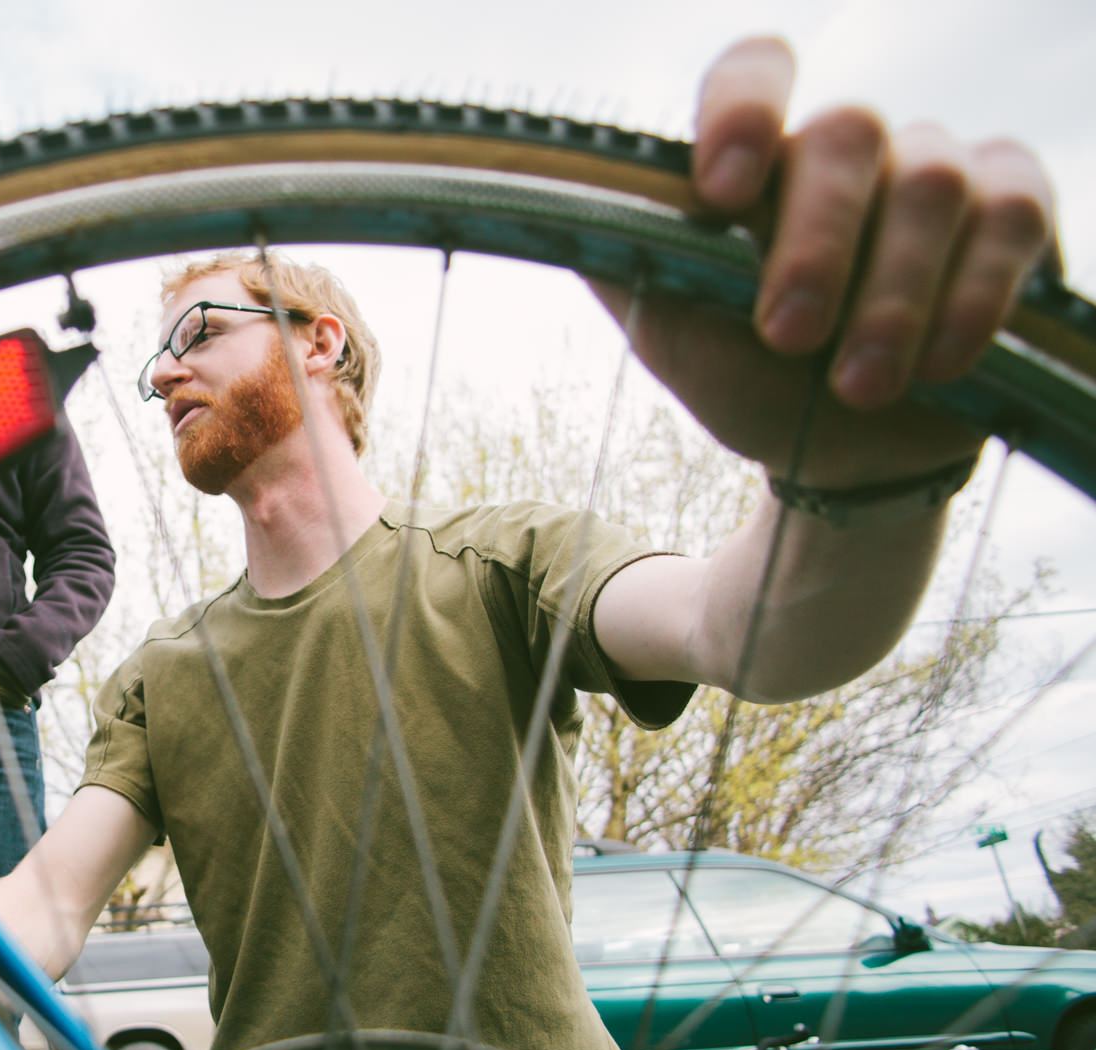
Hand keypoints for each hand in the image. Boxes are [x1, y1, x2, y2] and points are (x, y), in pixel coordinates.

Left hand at [601, 35, 1055, 485]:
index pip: (755, 70)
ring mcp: (941, 171)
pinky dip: (971, 299)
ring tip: (855, 387)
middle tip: (788, 335)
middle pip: (847, 133)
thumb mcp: (674, 334)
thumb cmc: (751, 378)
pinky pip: (1011, 220)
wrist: (841, 457)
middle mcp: (852, 148)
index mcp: (762, 159)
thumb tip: (552, 208)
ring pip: (931, 184)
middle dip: (816, 241)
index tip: (720, 187)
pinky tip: (936, 366)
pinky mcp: (1017, 212)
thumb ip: (628, 265)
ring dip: (889, 298)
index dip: (743, 106)